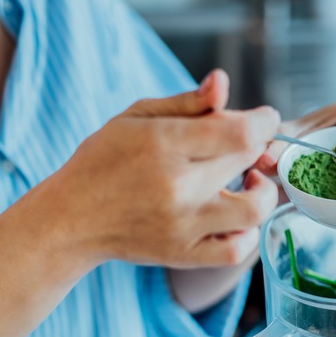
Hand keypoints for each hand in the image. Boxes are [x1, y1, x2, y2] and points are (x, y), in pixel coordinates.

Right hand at [37, 70, 279, 271]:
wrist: (71, 219)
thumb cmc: (104, 160)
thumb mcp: (137, 117)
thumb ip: (187, 102)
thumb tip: (223, 82)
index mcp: (165, 144)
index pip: (241, 131)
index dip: (264, 121)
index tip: (263, 118)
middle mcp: (178, 187)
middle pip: (248, 161)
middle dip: (257, 146)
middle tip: (242, 144)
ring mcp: (183, 225)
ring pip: (254, 210)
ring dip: (263, 191)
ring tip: (249, 181)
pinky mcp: (183, 255)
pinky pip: (236, 251)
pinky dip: (248, 233)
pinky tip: (235, 216)